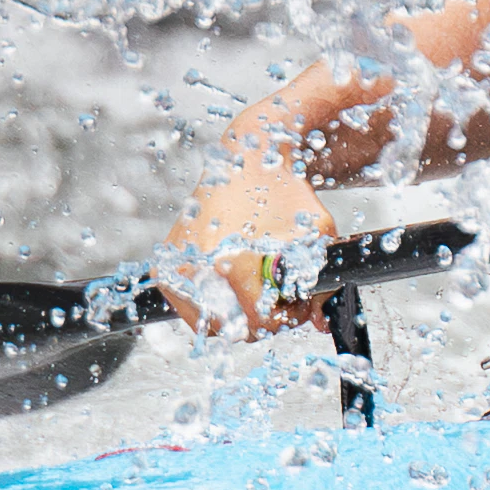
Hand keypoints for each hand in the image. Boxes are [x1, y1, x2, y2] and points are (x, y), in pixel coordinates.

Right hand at [162, 158, 331, 336]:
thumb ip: (323, 288)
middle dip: (261, 316)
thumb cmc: (282, 195)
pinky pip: (192, 307)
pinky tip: (231, 278)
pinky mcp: (165, 266)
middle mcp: (197, 269)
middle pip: (234, 329)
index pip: (260, 322)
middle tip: (275, 289)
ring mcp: (176, 268)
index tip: (294, 298)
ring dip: (236, 313)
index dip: (286, 314)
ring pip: (210, 323)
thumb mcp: (316, 237)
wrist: (248, 160)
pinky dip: (214, 301)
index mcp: (232, 264)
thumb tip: (323, 324)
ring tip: (253, 281)